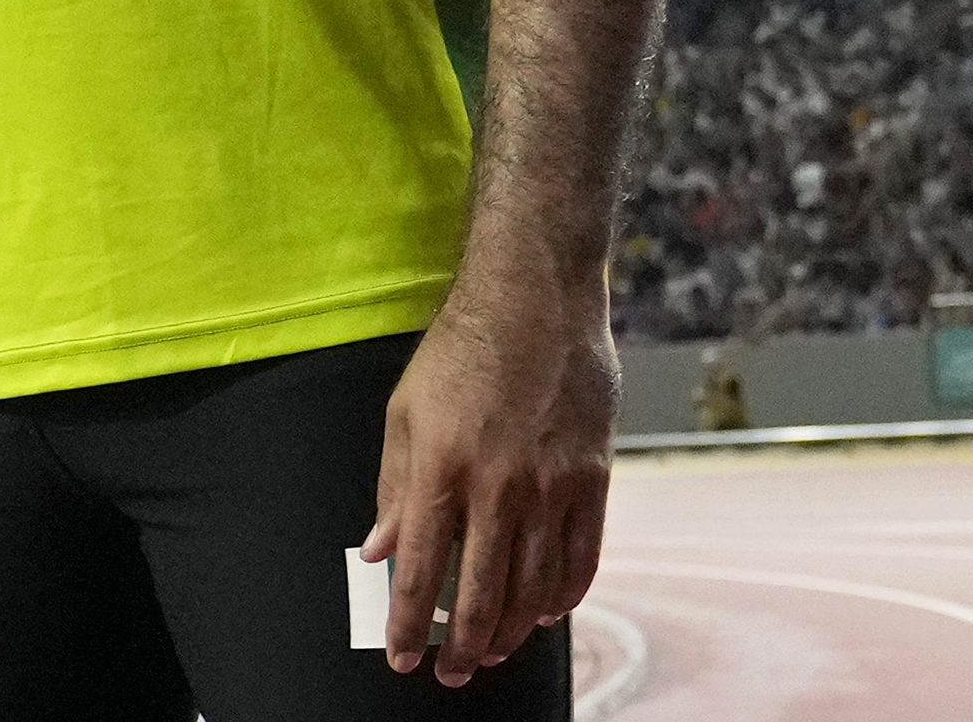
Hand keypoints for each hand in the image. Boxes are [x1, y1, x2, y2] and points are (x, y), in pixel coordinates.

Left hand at [362, 276, 616, 687]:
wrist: (535, 299)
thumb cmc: (461, 350)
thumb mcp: (405, 412)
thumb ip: (394, 488)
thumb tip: (379, 551)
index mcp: (441, 469)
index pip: (421, 572)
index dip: (409, 626)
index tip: (402, 659)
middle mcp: (498, 487)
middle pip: (481, 594)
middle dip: (461, 647)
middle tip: (451, 672)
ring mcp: (552, 486)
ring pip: (533, 588)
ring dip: (510, 631)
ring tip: (492, 650)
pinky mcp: (593, 479)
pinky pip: (582, 558)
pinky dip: (563, 597)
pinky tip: (545, 612)